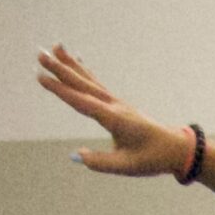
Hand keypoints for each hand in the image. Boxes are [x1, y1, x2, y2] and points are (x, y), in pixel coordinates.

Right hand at [37, 45, 193, 177]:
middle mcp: (114, 106)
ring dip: (71, 65)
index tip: (42, 78)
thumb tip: (76, 156)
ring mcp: (116, 103)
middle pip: (83, 85)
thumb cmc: (151, 159)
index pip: (82, 102)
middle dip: (60, 70)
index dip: (61, 90)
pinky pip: (96, 84)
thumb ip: (100, 162)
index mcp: (114, 119)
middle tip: (40, 55)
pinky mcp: (117, 104)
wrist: (174, 148)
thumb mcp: (126, 166)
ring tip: (55, 48)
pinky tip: (77, 61)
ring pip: (89, 80)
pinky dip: (84, 72)